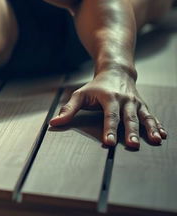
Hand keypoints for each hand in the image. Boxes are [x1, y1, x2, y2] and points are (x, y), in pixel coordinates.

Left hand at [48, 70, 167, 148]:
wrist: (115, 71)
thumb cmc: (95, 86)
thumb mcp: (80, 95)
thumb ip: (68, 109)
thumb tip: (54, 123)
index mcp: (108, 97)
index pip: (109, 115)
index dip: (109, 129)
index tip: (109, 141)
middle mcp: (124, 99)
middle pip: (128, 117)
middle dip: (131, 131)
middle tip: (132, 145)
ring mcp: (136, 102)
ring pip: (144, 116)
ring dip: (150, 128)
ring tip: (155, 140)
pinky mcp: (143, 106)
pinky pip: (151, 116)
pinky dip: (158, 125)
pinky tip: (162, 135)